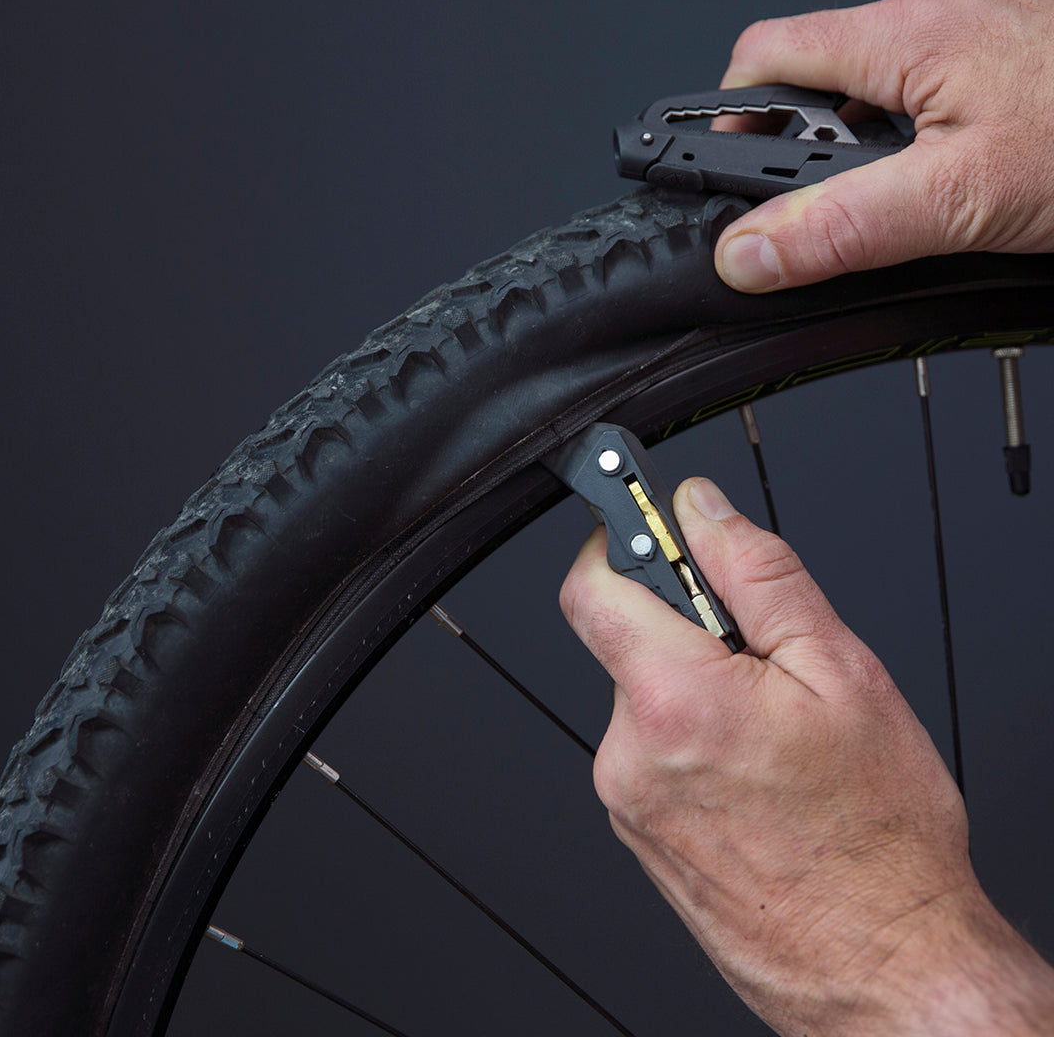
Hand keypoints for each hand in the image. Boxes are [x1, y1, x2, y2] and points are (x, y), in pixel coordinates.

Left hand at [560, 477, 1053, 1034]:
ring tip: (772, 735)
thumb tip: (703, 509)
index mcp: (674, 700)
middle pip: (626, 640)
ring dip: (696, 690)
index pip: (591, 584)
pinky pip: (650, 752)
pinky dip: (693, 739)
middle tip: (763, 660)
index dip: (618, 540)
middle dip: (686, 628)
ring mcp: (628, 800)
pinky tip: (755, 774)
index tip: (649, 527)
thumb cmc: (877, 836)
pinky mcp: (637, 832)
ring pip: (645, 697)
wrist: (883, 965)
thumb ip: (758, 572)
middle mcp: (631, 753)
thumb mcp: (839, 671)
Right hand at [714, 0, 1053, 292]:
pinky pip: (931, 90)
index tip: (722, 175)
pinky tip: (957, 180)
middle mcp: (938, 11)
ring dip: (869, 151)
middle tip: (831, 215)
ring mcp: (981, 27)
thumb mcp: (959, 202)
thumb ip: (840, 229)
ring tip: (911, 204)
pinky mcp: (1013, 51)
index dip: (728, 120)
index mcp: (906, 33)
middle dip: (808, 151)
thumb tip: (747, 252)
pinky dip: (919, 139)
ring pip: (878, 90)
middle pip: (818, 78)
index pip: (763, 57)